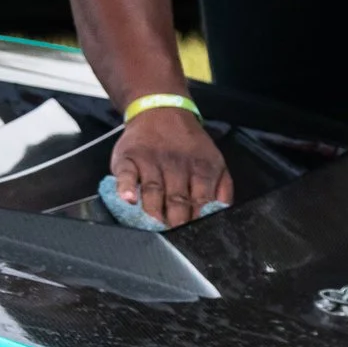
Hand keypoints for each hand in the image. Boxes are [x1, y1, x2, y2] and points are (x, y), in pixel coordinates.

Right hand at [109, 106, 231, 227]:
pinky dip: (126, 187)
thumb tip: (222, 214)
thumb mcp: (214, 160)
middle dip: (176, 223)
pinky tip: (129, 200)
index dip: (198, 222)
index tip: (194, 237)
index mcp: (202, 168)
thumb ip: (222, 189)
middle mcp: (177, 164)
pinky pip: (126, 174)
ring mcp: (151, 160)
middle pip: (177, 200)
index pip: (202, 201)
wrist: (161, 109)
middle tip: (174, 237)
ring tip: (154, 228)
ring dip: (154, 212)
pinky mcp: (128, 157)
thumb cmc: (188, 143)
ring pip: (153, 191)